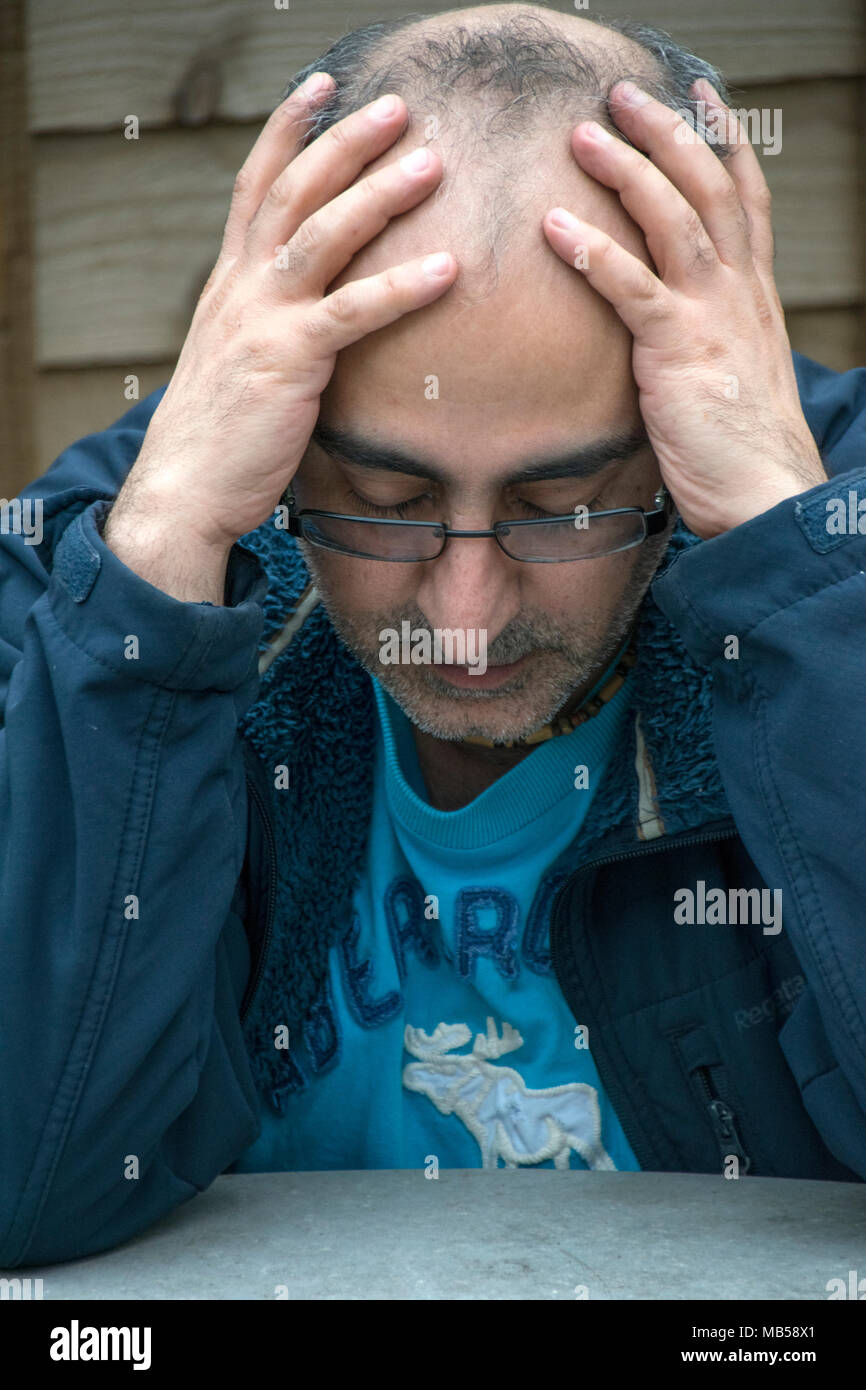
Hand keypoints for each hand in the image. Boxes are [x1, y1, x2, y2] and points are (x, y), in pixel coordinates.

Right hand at [110, 75, 456, 551]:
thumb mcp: (236, 363)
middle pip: (295, 190)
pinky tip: (449, 269)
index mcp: (229, 283)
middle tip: (399, 107)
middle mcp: (241, 287)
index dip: (287, 131)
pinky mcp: (289, 360)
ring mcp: (263, 318)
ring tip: (432, 162)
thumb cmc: (218, 437)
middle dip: (345, 141)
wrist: (183, 489)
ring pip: (324, 232)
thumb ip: (267, 326)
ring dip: (380, 192)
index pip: (256, 187)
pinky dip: (403, 286)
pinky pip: (354, 312)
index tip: (319, 86)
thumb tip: (310, 320)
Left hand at [542, 78, 826, 538]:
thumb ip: (703, 341)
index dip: (722, 142)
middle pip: (707, 187)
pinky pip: (631, 286)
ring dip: (626, 170)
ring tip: (581, 136)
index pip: (744, 200)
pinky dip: (592, 250)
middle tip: (618, 95)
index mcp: (753, 295)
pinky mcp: (679, 349)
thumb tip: (668, 338)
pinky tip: (554, 225)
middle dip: (666, 132)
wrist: (765, 491)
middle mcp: (739, 292)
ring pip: (672, 218)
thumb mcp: (729, 377)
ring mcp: (712, 315)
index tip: (699, 96)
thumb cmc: (741, 448)